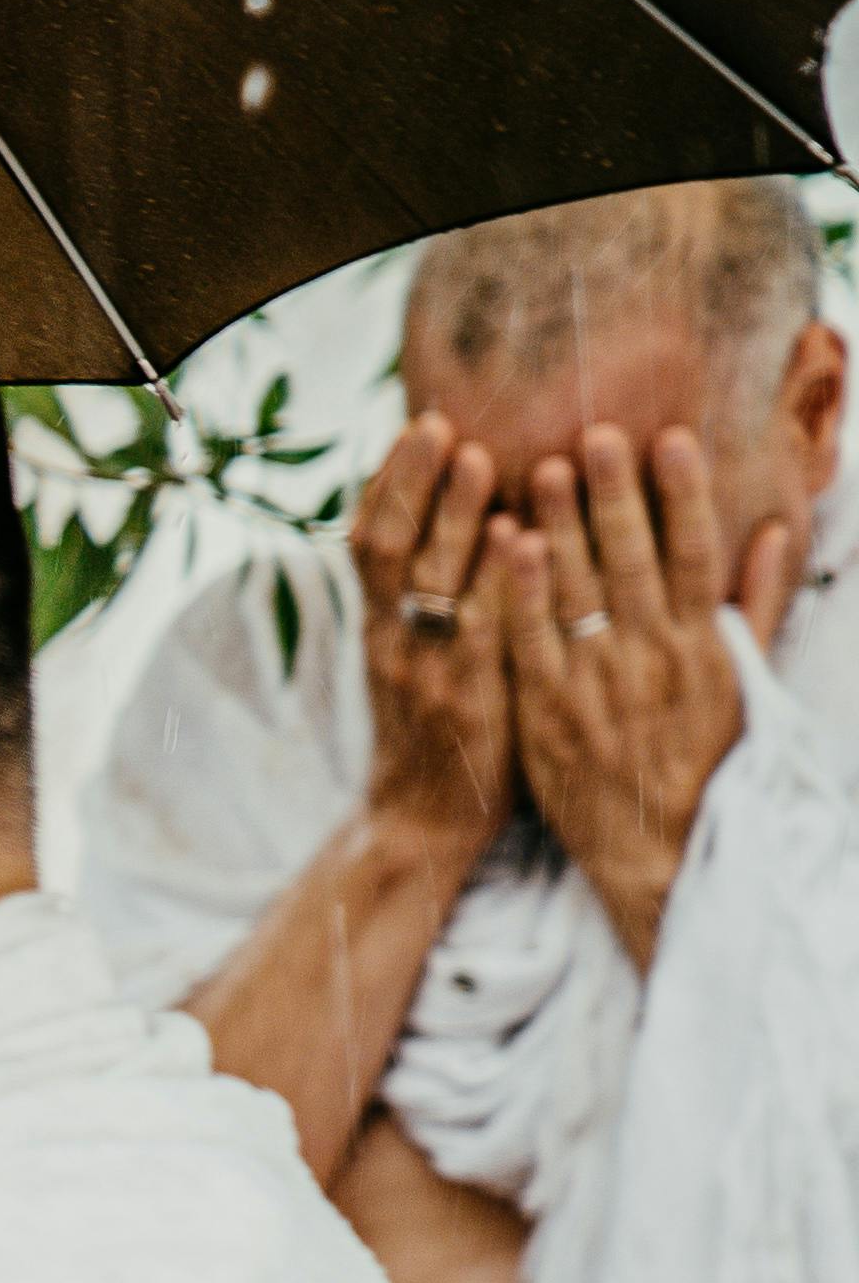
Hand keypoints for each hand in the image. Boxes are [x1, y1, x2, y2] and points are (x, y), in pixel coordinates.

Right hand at [343, 416, 518, 876]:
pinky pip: (480, 629)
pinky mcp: (468, 697)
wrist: (421, 824)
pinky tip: (522, 539)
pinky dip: (497, 580)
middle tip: (439, 422)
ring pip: (430, 579)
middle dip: (413, 480)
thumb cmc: (433, 737)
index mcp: (379, 628)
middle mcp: (393, 640)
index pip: (368, 540)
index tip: (418, 424)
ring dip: (456, 515)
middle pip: (388, 546)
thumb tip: (454, 530)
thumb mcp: (410, 664)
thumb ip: (422, 603)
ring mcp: (427, 668)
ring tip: (483, 458)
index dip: (388, 480)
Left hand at [507, 420, 795, 960]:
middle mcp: (652, 660)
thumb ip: (753, 605)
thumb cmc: (704, 761)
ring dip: (558, 526)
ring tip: (540, 467)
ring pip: (575, 592)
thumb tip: (777, 529)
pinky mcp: (546, 714)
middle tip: (594, 431)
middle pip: (630, 561)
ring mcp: (596, 686)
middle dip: (613, 494)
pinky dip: (519, 592)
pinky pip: (529, 642)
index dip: (683, 494)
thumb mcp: (745, 683)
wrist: (659, 851)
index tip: (671, 438)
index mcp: (703, 648)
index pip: (694, 554)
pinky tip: (504, 545)